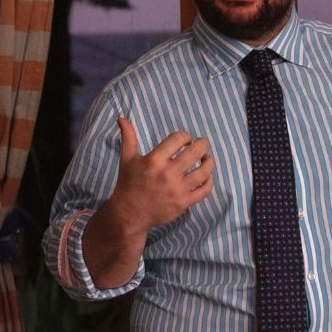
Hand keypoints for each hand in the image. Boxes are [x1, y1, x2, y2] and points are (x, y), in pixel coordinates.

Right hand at [102, 117, 214, 233]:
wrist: (128, 214)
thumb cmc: (128, 184)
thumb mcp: (127, 159)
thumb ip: (128, 137)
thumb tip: (121, 118)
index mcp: (154, 160)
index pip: (178, 139)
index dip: (185, 136)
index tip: (185, 139)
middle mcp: (167, 174)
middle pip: (195, 152)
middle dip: (202, 144)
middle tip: (202, 144)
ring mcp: (177, 189)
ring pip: (204, 171)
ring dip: (209, 162)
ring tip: (206, 159)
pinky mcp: (183, 203)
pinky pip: (204, 190)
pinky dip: (209, 181)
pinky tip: (206, 176)